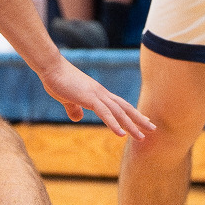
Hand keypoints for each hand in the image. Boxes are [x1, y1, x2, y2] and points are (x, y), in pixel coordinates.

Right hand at [33, 56, 154, 138]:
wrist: (51, 68)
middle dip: (139, 119)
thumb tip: (78, 118)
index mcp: (98, 94)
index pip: (120, 104)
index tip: (144, 120)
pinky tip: (122, 134)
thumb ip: (74, 108)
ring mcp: (97, 95)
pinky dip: (114, 124)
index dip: (132, 113)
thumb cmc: (58, 81)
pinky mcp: (90, 98)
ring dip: (131, 125)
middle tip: (152, 129)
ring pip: (119, 112)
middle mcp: (102, 94)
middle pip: (125, 108)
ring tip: (141, 137)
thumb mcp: (68, 99)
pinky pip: (105, 113)